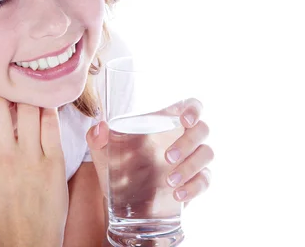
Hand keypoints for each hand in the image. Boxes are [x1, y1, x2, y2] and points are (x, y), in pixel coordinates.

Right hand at [0, 86, 68, 246]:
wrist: (29, 237)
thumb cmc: (5, 205)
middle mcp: (3, 157)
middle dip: (0, 92)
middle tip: (7, 92)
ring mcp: (30, 158)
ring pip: (27, 107)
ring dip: (26, 97)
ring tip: (27, 99)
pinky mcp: (54, 160)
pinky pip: (50, 121)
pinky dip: (47, 108)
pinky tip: (45, 108)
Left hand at [86, 98, 212, 207]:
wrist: (119, 198)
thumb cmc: (115, 165)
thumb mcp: (102, 152)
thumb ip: (97, 138)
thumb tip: (100, 128)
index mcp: (165, 122)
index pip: (190, 106)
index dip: (194, 109)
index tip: (186, 120)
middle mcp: (182, 137)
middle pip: (202, 129)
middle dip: (188, 142)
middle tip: (166, 157)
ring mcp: (191, 159)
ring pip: (207, 153)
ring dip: (190, 166)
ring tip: (169, 181)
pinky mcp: (195, 181)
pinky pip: (205, 179)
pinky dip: (195, 187)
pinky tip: (178, 194)